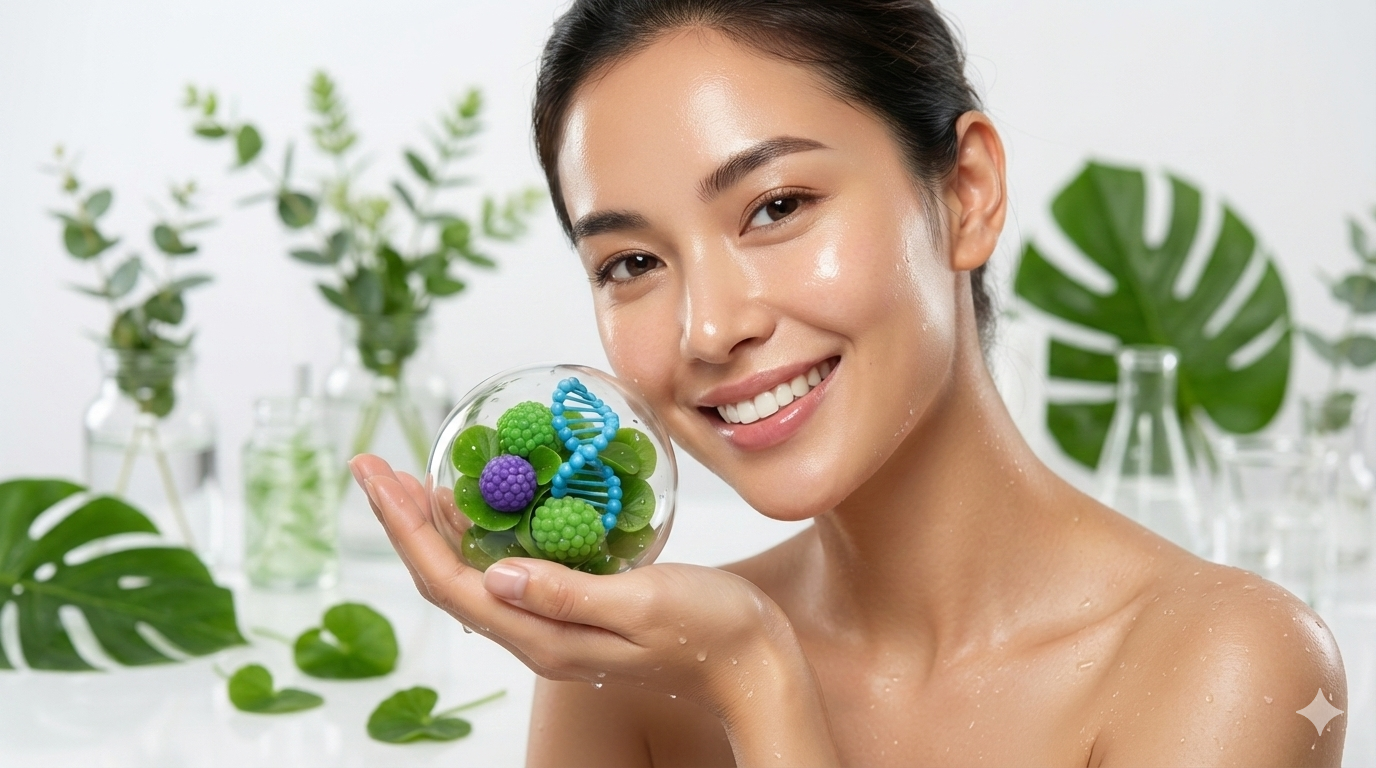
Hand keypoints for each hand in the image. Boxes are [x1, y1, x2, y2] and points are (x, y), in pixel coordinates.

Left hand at [348, 454, 804, 718]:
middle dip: (406, 521)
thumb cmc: (710, 630)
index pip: (448, 580)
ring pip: (473, 575)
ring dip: (437, 528)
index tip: (376, 475)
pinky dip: (482, 534)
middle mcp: (536, 635)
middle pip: (447, 577)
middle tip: (378, 466)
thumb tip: (496, 572)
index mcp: (544, 636)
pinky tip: (487, 507)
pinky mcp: (573, 611)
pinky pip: (507, 573)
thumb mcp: (642, 603)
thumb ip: (568, 592)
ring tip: (414, 480)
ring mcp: (553, 626)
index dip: (405, 527)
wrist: (750, 664)